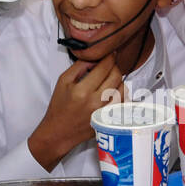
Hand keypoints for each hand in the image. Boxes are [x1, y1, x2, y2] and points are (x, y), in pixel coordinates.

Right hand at [27, 55, 123, 170]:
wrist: (59, 132)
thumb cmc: (60, 106)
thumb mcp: (63, 81)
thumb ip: (80, 66)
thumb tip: (96, 57)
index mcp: (82, 91)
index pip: (104, 67)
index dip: (110, 57)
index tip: (111, 53)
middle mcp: (95, 102)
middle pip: (116, 76)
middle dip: (115, 66)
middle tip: (109, 65)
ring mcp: (105, 112)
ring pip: (123, 89)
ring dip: (119, 80)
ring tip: (110, 80)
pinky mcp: (109, 120)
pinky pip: (124, 103)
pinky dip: (122, 94)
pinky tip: (114, 92)